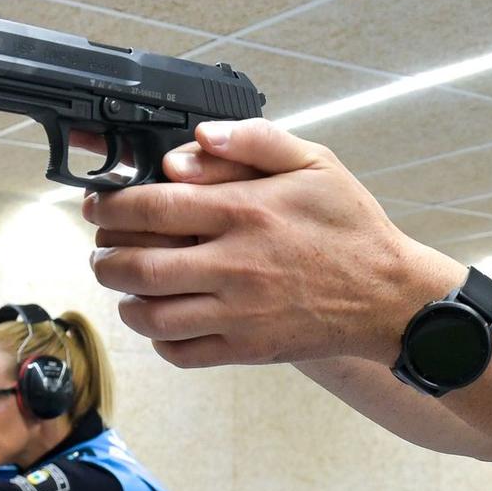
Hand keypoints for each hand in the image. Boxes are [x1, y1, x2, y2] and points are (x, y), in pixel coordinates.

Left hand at [84, 119, 462, 366]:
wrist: (391, 297)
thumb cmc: (352, 228)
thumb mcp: (317, 163)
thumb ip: (257, 141)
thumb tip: (199, 138)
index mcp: (246, 212)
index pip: (152, 207)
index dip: (112, 206)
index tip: (100, 204)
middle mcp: (235, 264)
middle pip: (137, 265)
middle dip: (104, 255)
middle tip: (102, 247)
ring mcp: (239, 312)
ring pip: (151, 313)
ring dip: (124, 298)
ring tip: (124, 284)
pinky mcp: (247, 349)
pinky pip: (181, 351)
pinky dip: (157, 338)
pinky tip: (160, 320)